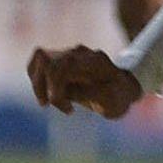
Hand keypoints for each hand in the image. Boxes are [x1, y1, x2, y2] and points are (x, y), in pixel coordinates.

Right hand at [27, 45, 142, 118]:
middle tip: (50, 105)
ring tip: (47, 101)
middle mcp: (78, 53)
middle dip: (41, 85)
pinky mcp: (61, 59)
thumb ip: (85, 93)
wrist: (125, 87)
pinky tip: (47, 94)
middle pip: (44, 59)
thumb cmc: (118, 97)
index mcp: (91, 61)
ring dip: (37, 82)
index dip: (55, 89)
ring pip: (39, 59)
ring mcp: (69, 54)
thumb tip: (59, 90)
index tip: (68, 109)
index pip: (60, 66)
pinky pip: (39, 63)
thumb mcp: (109, 101)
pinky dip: (37, 79)